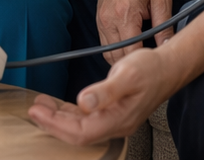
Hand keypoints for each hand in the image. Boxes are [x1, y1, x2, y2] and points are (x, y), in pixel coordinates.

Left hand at [27, 46, 184, 145]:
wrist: (168, 67)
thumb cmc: (150, 69)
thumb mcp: (126, 74)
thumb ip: (105, 91)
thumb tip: (83, 103)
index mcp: (119, 119)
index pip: (81, 133)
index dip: (56, 125)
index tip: (38, 112)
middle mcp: (116, 125)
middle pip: (78, 135)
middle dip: (53, 124)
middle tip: (34, 109)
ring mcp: (114, 121)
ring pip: (81, 128)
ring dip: (59, 119)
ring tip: (41, 105)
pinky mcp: (112, 114)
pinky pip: (86, 120)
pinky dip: (69, 114)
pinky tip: (58, 105)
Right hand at [97, 0, 173, 64]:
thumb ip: (165, 27)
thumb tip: (168, 48)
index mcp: (124, 14)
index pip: (132, 51)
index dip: (145, 61)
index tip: (157, 62)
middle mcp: (108, 19)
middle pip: (117, 57)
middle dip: (133, 64)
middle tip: (151, 64)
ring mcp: (100, 19)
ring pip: (108, 54)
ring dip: (123, 59)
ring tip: (141, 58)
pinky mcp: (98, 19)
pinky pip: (104, 44)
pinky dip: (116, 50)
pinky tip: (131, 48)